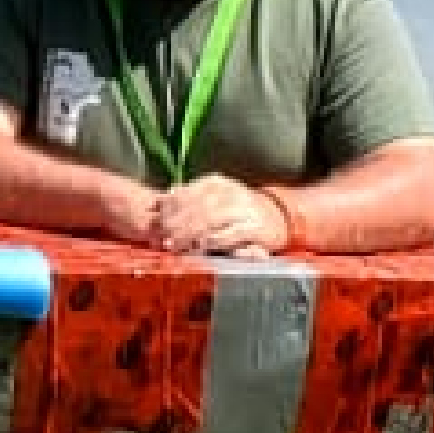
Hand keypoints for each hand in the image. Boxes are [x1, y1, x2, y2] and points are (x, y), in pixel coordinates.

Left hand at [150, 175, 292, 255]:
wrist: (277, 214)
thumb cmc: (237, 209)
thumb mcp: (212, 197)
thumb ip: (187, 198)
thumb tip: (157, 202)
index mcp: (215, 183)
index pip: (184, 193)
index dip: (167, 210)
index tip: (155, 223)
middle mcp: (228, 193)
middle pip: (193, 209)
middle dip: (174, 226)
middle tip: (162, 240)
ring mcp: (242, 209)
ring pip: (208, 222)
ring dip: (188, 236)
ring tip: (176, 247)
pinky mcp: (254, 228)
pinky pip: (227, 235)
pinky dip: (211, 243)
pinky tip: (200, 249)